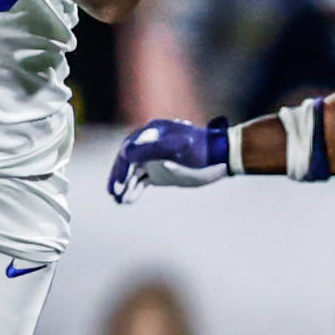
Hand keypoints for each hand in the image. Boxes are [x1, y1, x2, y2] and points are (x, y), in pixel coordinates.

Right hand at [108, 118, 236, 202]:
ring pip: (133, 172)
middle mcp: (150, 144)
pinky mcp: (159, 172)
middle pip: (127, 161)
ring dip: (125, 186)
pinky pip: (142, 180)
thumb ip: (151, 150)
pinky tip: (129, 200)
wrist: (220, 155)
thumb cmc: (200, 150)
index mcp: (152, 133)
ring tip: (119, 201)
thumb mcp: (177, 148)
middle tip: (114, 193)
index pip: (129, 149)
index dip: (122, 166)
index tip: (120, 182)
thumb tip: (126, 154)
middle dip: (120, 177)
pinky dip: (135, 189)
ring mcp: (154, 158)